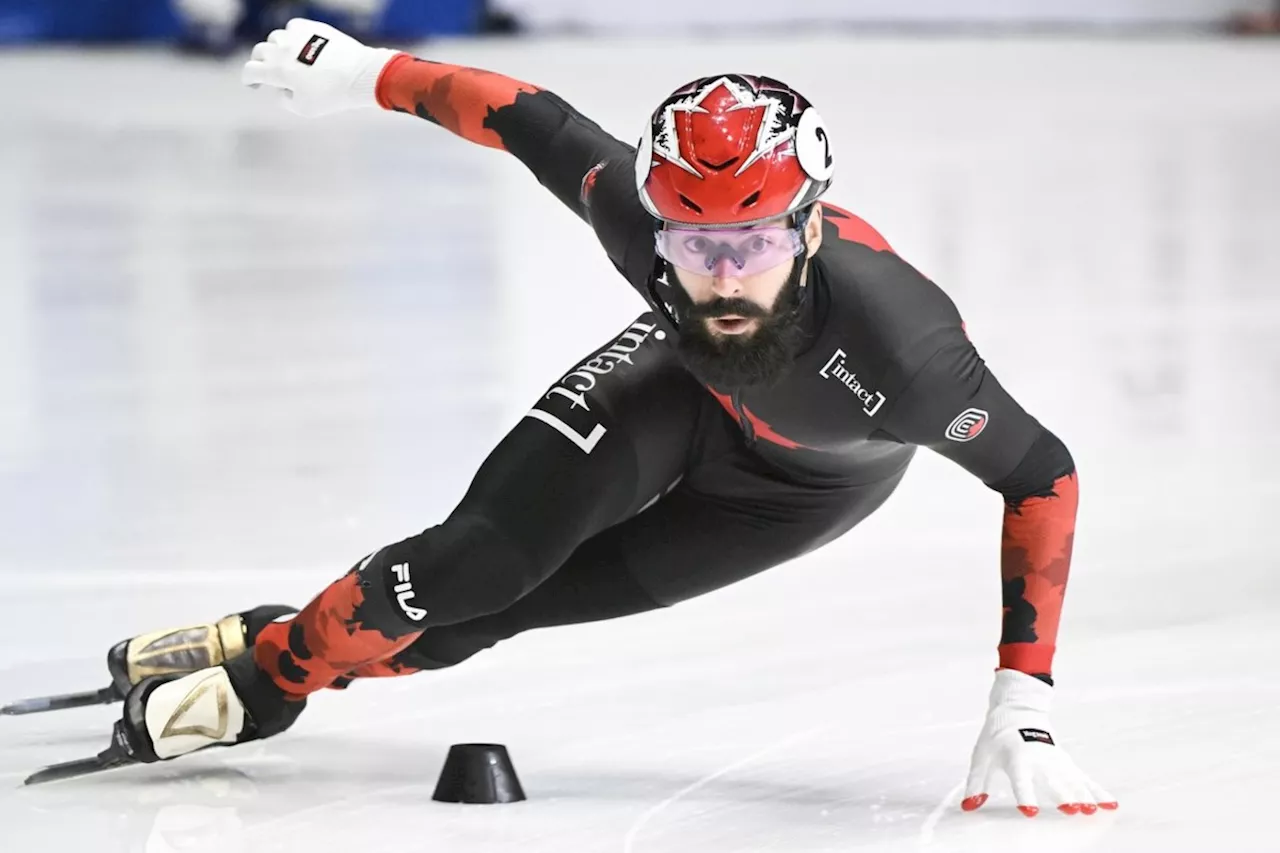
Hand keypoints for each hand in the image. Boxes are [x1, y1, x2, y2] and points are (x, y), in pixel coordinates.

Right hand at [241, 18, 401, 116]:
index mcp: (277, 72)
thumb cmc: (332, 95)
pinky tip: (301, 45)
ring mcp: (297, 36)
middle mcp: (282, 50)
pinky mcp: (313, 27)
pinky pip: (293, 27)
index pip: (250, 70)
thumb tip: (280, 89)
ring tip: (288, 59)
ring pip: (275, 38)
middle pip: (259, 52)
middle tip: (270, 72)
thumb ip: (285, 99)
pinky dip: (293, 36)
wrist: (360, 75)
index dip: (248, 79)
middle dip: (261, 63)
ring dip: (277, 49)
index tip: (253, 84)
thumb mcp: (304, 109)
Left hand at [962, 669, 1116, 816]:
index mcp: (1017, 757)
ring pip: (1072, 780)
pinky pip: (1084, 778)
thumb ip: (976, 784)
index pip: (1021, 779)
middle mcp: (1040, 758)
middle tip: (1073, 810)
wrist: (1017, 710)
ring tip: (1090, 810)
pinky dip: (1097, 790)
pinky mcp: (1066, 762)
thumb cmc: (997, 737)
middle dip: (1063, 795)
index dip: (1024, 795)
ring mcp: (1056, 760)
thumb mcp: (981, 758)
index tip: (1029, 811)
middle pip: (1053, 780)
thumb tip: (968, 807)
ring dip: (1083, 795)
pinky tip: (1110, 803)